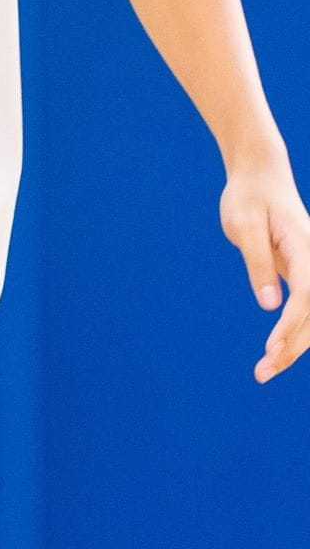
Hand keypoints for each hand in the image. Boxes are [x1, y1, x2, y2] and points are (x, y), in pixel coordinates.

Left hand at [219, 156, 309, 382]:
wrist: (259, 176)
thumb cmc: (249, 197)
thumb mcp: (245, 224)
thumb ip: (258, 262)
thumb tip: (269, 305)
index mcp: (307, 249)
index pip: (308, 295)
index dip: (291, 325)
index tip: (271, 347)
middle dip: (292, 347)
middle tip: (263, 372)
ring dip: (293, 346)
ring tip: (264, 370)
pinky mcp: (302, 275)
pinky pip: (304, 311)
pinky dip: (293, 333)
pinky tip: (277, 353)